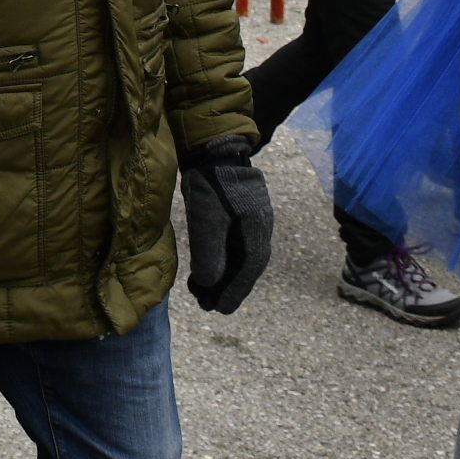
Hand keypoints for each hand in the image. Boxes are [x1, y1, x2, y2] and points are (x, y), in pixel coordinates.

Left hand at [180, 137, 273, 313]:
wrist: (212, 148)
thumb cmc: (210, 181)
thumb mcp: (206, 216)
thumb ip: (209, 251)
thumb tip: (209, 283)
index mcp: (258, 226)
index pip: (250, 267)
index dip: (235, 291)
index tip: (220, 310)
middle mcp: (260, 227)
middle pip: (246, 266)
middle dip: (227, 288)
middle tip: (207, 307)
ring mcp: (251, 221)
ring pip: (239, 258)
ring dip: (221, 277)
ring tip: (200, 294)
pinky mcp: (239, 217)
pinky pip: (233, 247)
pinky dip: (220, 262)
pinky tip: (201, 273)